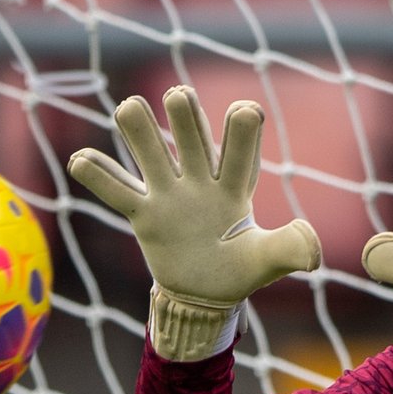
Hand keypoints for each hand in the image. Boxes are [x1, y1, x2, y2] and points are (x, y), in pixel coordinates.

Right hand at [68, 87, 321, 360]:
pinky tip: (80, 160)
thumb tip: (312, 250)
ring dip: (138, 128)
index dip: (242, 127)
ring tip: (129, 112)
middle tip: (178, 99)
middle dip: (185, 114)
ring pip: (149, 149)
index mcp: (235, 186)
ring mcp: (168, 193)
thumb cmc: (239, 271)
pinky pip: (117, 189)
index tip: (245, 113)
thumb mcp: (267, 263)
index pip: (240, 147)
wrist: (205, 294)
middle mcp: (200, 179)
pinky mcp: (143, 213)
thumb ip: (289, 250)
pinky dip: (98, 174)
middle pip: (190, 134)